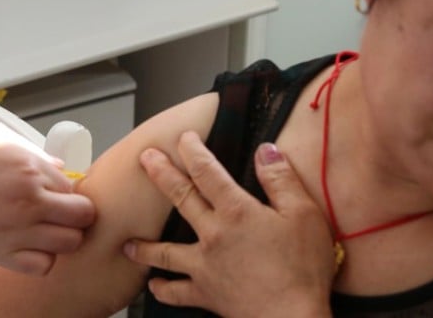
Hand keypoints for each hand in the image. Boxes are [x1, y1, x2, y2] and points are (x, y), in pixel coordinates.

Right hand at [0, 121, 95, 275]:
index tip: (61, 193)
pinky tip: (31, 246)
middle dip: (79, 214)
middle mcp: (28, 200)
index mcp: (29, 168)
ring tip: (48, 230)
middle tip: (65, 213)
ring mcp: (15, 229)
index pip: (74, 187)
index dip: (70, 190)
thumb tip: (57, 166)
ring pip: (68, 244)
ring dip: (64, 237)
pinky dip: (42, 259)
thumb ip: (31, 152)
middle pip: (82, 216)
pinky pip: (41, 266)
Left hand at [123, 132, 333, 317]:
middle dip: (160, 174)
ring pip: (166, 251)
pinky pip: (177, 292)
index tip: (184, 137)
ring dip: (145, 244)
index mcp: (236, 211)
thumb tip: (266, 150)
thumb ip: (281, 180)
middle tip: (145, 158)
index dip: (193, 150)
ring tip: (129, 241)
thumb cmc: (302, 269)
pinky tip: (154, 286)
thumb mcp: (304, 215)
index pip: (207, 171)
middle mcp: (213, 234)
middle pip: (181, 197)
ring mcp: (205, 266)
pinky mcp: (206, 294)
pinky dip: (162, 290)